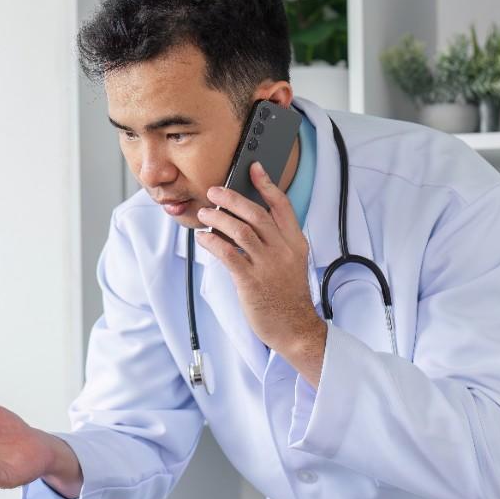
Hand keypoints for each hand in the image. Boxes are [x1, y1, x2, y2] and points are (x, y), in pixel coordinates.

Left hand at [195, 161, 327, 385]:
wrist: (295, 328)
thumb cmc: (288, 297)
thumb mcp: (291, 263)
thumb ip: (276, 242)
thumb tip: (245, 223)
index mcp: (295, 243)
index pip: (282, 206)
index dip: (267, 184)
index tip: (254, 169)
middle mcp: (283, 250)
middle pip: (256, 213)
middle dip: (232, 198)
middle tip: (214, 191)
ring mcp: (268, 265)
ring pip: (240, 230)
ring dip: (218, 218)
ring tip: (204, 213)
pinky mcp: (251, 281)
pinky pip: (228, 254)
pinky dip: (213, 242)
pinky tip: (203, 238)